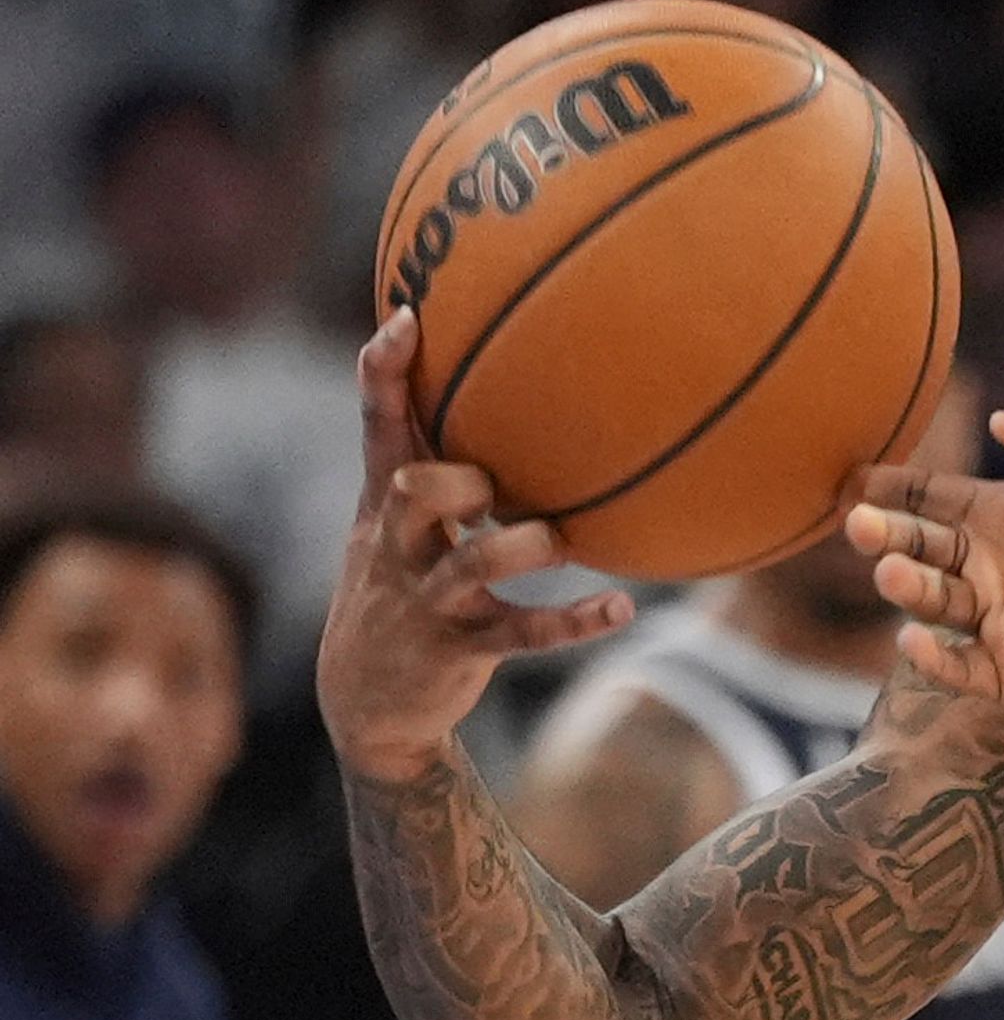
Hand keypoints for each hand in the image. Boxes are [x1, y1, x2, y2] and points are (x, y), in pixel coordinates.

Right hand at [315, 312, 632, 783]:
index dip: (386, 374)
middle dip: (453, 477)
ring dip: (522, 547)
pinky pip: (523, 632)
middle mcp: (399, 548)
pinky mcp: (460, 649)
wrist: (365, 701)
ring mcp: (427, 600)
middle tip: (493, 483)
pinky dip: (574, 621)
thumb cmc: (400, 592)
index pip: (378, 428)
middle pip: (411, 491)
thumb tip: (504, 400)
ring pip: (471, 563)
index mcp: (385, 507)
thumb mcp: (397, 532)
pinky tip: (621, 607)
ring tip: (560, 541)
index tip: (411, 318)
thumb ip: (433, 470)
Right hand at [846, 403, 1003, 739]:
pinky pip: (960, 667)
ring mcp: (1002, 623)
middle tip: (859, 522)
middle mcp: (996, 567)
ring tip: (893, 570)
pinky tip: (916, 641)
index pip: (937, 494)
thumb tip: (1001, 421)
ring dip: (908, 587)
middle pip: (921, 544)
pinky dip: (934, 657)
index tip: (859, 476)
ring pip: (933, 602)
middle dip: (886, 531)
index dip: (896, 485)